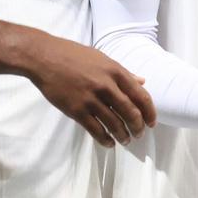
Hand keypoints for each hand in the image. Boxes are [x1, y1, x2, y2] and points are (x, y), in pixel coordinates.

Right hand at [26, 35, 157, 146]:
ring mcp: (91, 99)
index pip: (141, 96)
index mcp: (116, 71)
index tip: (152, 122)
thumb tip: (142, 81)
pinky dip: (105, 139)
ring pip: (114, 124)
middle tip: (139, 134)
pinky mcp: (76, 110)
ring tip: (126, 140)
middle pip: (130, 112)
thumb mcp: (103, 58)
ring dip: (123, 135)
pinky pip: (95, 130)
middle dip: (138, 127)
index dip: (149, 112)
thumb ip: (123, 72)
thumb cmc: (74, 55)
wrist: (45, 57)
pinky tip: (109, 143)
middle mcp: (106, 86)